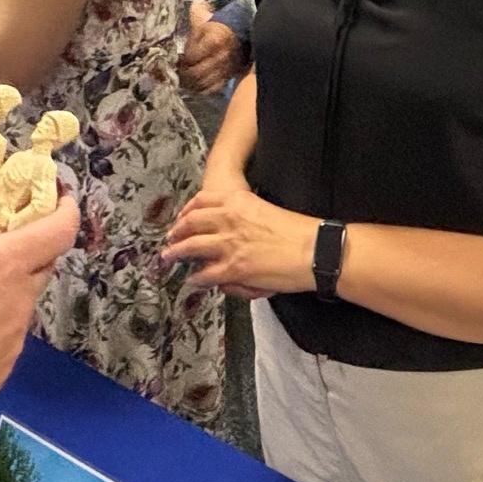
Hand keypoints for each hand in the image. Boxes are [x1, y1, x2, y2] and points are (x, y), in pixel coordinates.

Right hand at [0, 195, 78, 452]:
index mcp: (3, 267)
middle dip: (27, 249)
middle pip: (39, 267)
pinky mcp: (2, 371)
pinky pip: (5, 336)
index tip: (62, 199)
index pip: (58, 232)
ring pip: (19, 303)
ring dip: (3, 290)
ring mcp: (13, 341)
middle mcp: (18, 303)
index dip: (66, 211)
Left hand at [161, 161, 318, 296]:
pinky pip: (206, 274)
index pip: (202, 201)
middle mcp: (228, 220)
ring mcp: (229, 245)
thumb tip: (227, 231)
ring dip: (176, 253)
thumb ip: (243, 216)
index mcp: (238, 202)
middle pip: (191, 223)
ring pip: (191, 247)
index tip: (182, 217)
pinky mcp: (233, 268)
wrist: (314, 250)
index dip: (187, 210)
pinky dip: (196, 278)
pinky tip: (192, 281)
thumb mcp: (265, 211)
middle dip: (176, 231)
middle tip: (170, 238)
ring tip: (168, 258)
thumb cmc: (297, 231)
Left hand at [177, 16, 244, 94]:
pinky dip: (201, 89)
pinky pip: (211, 88)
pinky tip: (194, 85)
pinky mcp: (229, 77)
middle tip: (175, 72)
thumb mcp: (206, 15)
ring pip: (202, 83)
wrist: (245, 32)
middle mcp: (220, 57)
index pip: (190, 57)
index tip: (174, 60)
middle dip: (182, 74)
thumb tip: (188, 6)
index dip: (179, 60)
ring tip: (182, 80)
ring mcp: (226, 69)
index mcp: (213, 41)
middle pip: (194, 73)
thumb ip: (196, 11)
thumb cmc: (221, 23)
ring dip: (190, 83)